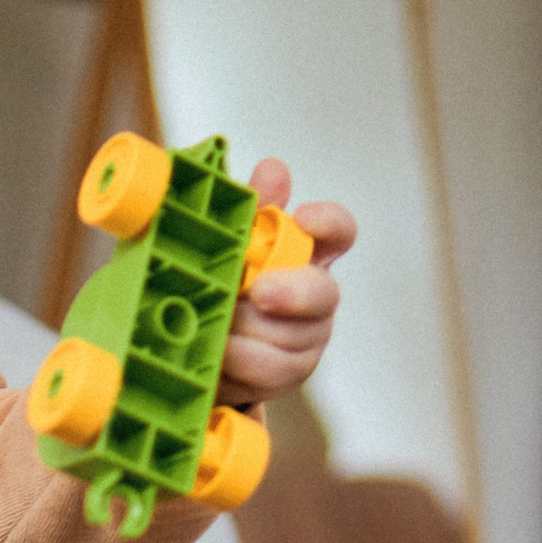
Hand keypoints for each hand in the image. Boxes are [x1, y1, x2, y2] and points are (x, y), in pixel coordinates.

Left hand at [215, 157, 350, 407]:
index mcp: (306, 252)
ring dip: (249, 330)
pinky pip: (273, 370)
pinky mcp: (291, 372)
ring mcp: (308, 336)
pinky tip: (220, 353)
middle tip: (259, 292)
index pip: (337, 232)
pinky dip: (241, 362)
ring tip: (218, 324)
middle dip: (291, 294)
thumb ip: (254, 206)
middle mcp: (317, 294)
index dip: (328, 224)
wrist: (204, 340)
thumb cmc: (225, 280)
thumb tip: (275, 170)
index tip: (304, 219)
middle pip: (323, 294)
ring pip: (291, 336)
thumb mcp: (231, 240)